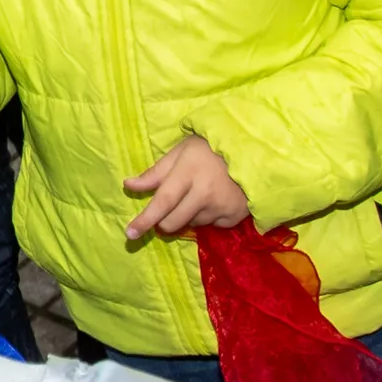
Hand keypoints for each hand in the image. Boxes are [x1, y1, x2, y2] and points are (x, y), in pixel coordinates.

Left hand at [116, 134, 250, 244]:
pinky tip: (215, 199)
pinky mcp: (234, 217)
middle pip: (172, 222)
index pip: (163, 201)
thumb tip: (129, 185)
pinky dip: (208, 216)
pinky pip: (211, 226)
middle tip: (169, 207)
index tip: (130, 233)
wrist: (253, 152)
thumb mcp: (181, 152)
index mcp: (188, 172)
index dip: (145, 219)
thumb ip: (156, 172)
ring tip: (200, 193)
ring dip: (188, 215)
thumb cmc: (211, 148)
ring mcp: (221, 206)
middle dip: (163, 221)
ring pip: (191, 224)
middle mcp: (204, 192)